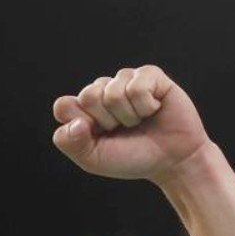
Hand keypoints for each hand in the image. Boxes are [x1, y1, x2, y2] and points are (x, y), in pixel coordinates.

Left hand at [52, 64, 210, 185]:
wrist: (171, 160)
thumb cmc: (131, 158)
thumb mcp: (93, 160)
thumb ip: (71, 143)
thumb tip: (75, 120)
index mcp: (83, 110)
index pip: (63, 106)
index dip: (80, 125)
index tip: (98, 137)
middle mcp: (102, 91)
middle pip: (88, 96)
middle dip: (106, 121)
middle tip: (122, 130)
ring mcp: (125, 81)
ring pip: (113, 92)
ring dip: (128, 116)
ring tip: (139, 121)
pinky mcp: (150, 75)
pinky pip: (137, 86)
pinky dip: (145, 106)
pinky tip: (154, 109)